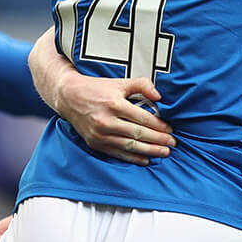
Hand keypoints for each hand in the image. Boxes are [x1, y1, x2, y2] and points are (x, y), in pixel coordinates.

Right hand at [59, 76, 176, 165]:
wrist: (68, 97)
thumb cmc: (95, 88)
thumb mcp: (119, 82)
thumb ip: (141, 85)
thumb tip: (159, 96)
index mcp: (114, 104)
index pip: (143, 118)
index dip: (159, 126)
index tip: (170, 129)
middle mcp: (106, 121)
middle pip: (138, 133)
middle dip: (158, 140)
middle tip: (172, 144)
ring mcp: (100, 134)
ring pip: (130, 146)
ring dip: (149, 151)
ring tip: (164, 153)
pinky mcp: (95, 143)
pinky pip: (117, 153)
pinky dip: (133, 158)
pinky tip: (145, 159)